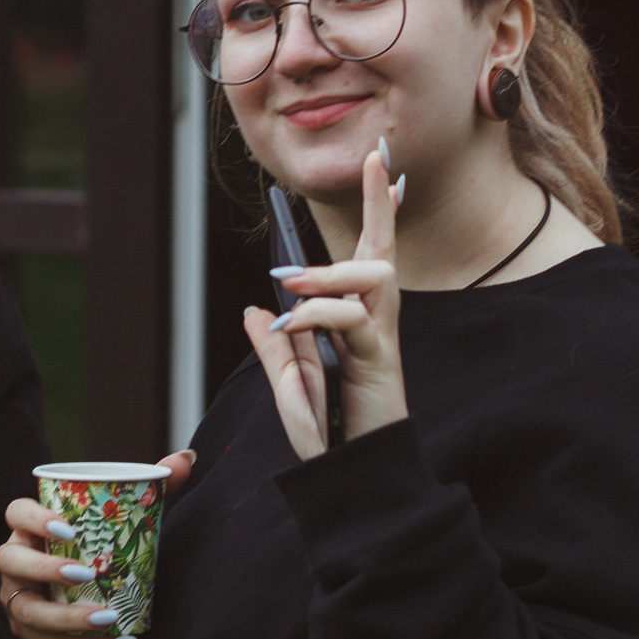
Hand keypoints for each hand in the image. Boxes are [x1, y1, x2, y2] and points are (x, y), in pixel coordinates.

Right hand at [0, 450, 194, 638]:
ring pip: (28, 612)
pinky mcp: (32, 634)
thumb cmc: (95, 547)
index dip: (34, 518)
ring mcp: (17, 600)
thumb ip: (148, 490)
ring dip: (66, 618)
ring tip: (107, 618)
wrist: (79, 594)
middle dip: (45, 568)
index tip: (68, 527)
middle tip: (87, 573)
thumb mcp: (116, 521)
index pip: (16, 513)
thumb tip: (186, 458)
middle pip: (11, 561)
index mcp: (28, 527)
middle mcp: (15, 563)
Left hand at [244, 145, 406, 458]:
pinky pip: (350, 319)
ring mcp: (379, 339)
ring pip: (371, 276)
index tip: (381, 168)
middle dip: (381, 204)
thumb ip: (277, 348)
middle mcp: (374, 322)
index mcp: (355, 322)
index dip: (375, 214)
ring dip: (325, 272)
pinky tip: (287, 326)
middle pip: (382, 251)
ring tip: (286, 281)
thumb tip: (255, 309)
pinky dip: (315, 315)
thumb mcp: (290, 386)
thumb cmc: (329, 436)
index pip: (363, 258)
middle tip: (377, 159)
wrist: (350, 478)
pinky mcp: (378, 361)